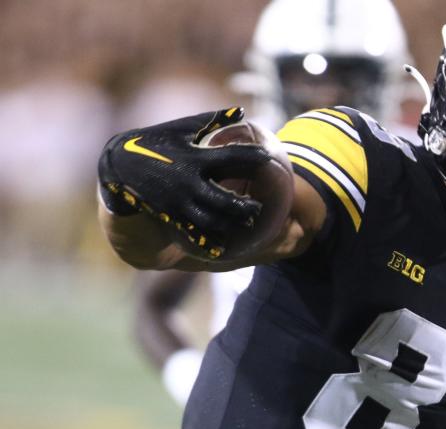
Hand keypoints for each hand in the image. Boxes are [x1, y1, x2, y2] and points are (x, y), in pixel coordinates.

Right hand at [97, 107, 269, 259]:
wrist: (118, 166)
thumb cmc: (155, 142)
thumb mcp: (181, 128)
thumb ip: (212, 120)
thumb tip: (243, 111)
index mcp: (194, 158)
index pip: (232, 158)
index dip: (253, 158)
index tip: (269, 159)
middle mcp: (189, 182)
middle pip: (226, 200)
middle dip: (246, 207)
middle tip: (259, 209)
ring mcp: (180, 202)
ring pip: (213, 220)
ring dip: (232, 224)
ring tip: (245, 223)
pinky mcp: (171, 215)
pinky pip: (195, 232)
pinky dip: (211, 239)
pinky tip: (224, 243)